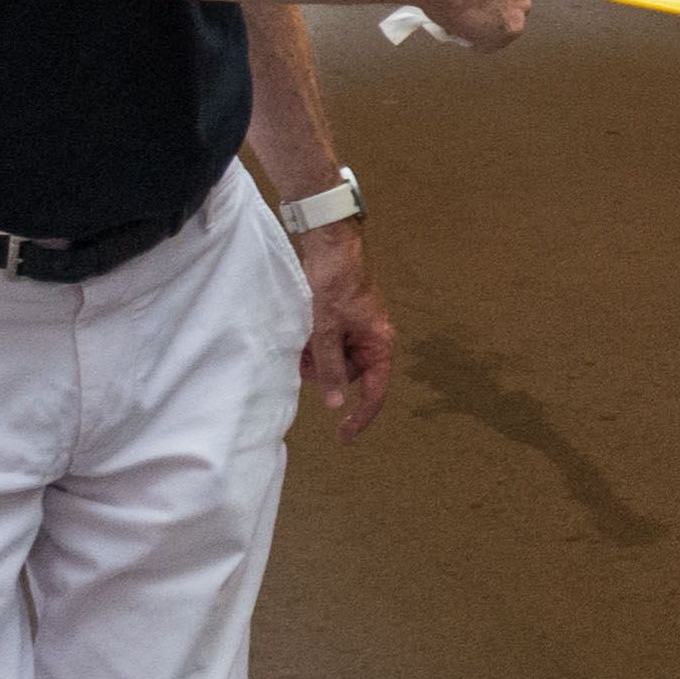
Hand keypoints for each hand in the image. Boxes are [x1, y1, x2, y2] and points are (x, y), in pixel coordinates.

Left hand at [292, 222, 397, 436]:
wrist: (330, 242)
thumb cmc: (334, 282)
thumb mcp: (327, 330)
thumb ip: (331, 368)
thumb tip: (335, 405)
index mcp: (379, 342)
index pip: (374, 390)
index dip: (360, 416)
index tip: (342, 437)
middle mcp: (372, 337)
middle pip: (350, 374)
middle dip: (325, 373)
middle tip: (303, 361)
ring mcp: (357, 326)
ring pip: (335, 357)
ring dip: (316, 356)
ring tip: (300, 340)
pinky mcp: (342, 316)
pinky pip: (329, 341)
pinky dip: (314, 341)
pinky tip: (301, 330)